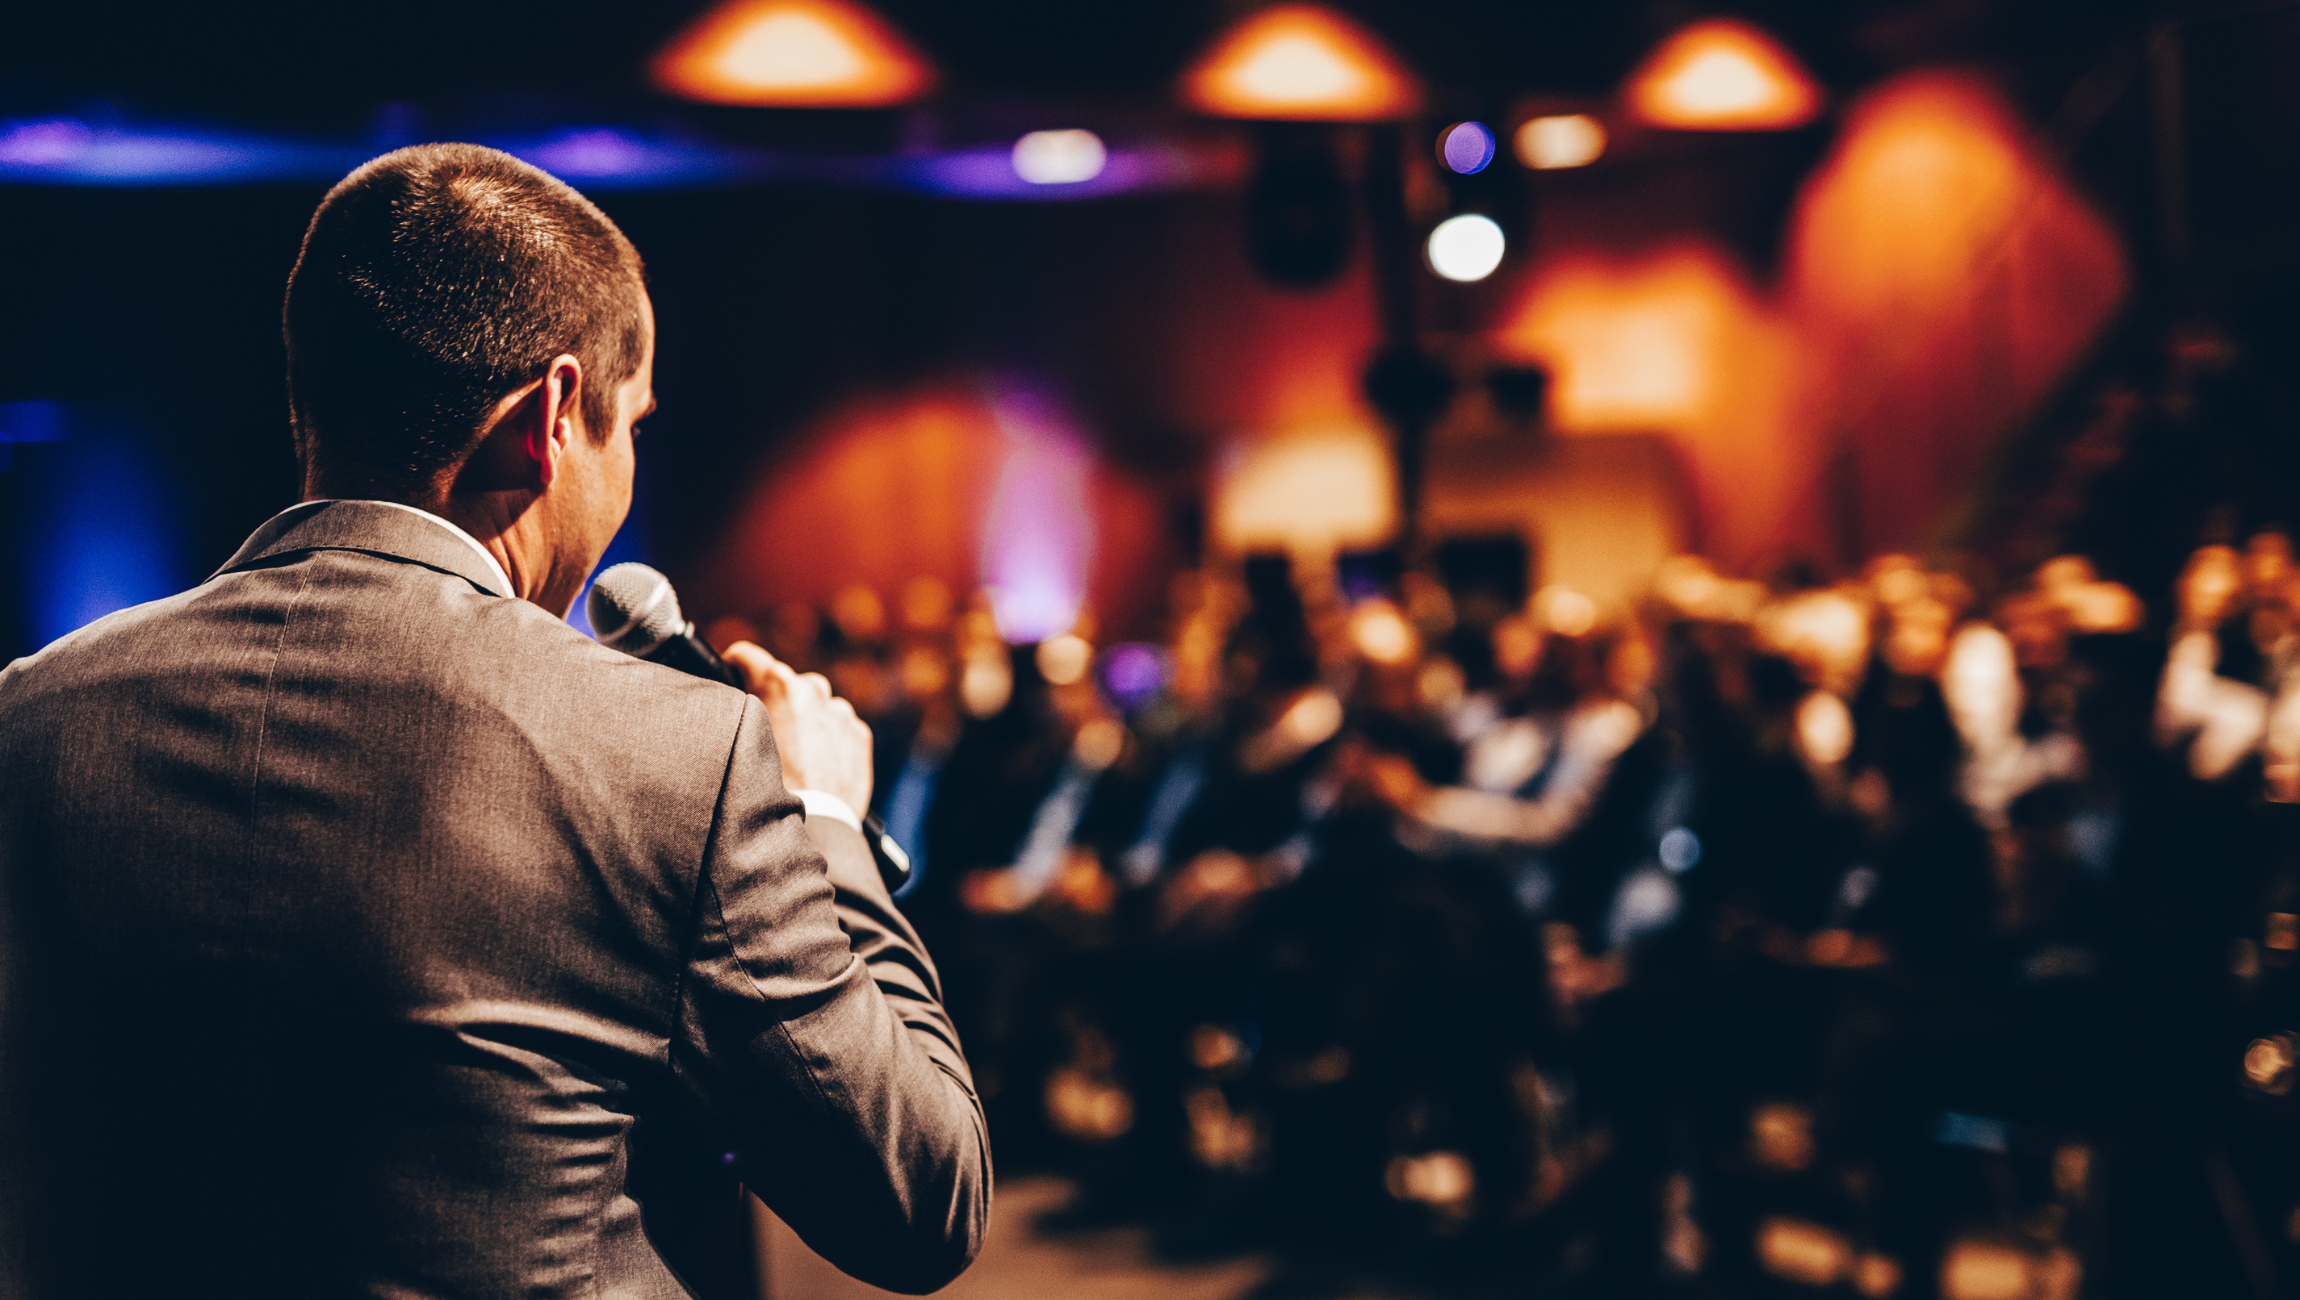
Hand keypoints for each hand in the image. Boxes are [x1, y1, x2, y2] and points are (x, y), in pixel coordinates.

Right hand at [723, 641, 873, 813]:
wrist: (815, 821)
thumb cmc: (770, 786)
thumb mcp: (742, 741)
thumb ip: (742, 710)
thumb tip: (736, 698)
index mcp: (779, 685)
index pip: (748, 656)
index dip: (736, 664)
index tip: (732, 672)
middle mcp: (812, 690)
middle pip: (789, 683)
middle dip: (780, 700)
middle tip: (770, 732)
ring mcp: (839, 712)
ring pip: (818, 707)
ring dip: (809, 721)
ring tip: (797, 756)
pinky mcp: (859, 734)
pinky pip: (840, 728)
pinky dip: (830, 740)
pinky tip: (818, 766)